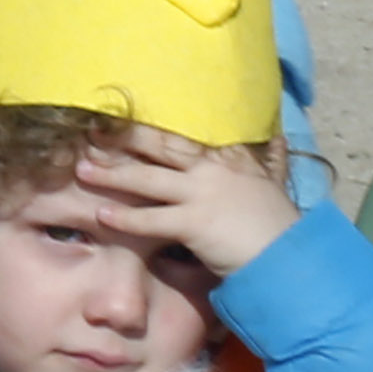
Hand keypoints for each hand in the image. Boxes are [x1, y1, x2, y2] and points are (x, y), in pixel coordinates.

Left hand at [66, 123, 296, 278]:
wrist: (290, 255)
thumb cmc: (279, 222)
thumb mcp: (275, 182)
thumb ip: (271, 159)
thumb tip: (278, 136)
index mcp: (230, 156)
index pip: (185, 135)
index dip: (152, 126)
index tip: (123, 116)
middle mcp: (213, 169)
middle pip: (160, 148)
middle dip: (124, 138)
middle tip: (91, 131)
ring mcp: (203, 193)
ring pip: (148, 179)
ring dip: (112, 175)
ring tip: (82, 171)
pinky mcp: (196, 222)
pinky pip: (153, 219)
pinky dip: (126, 218)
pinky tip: (101, 215)